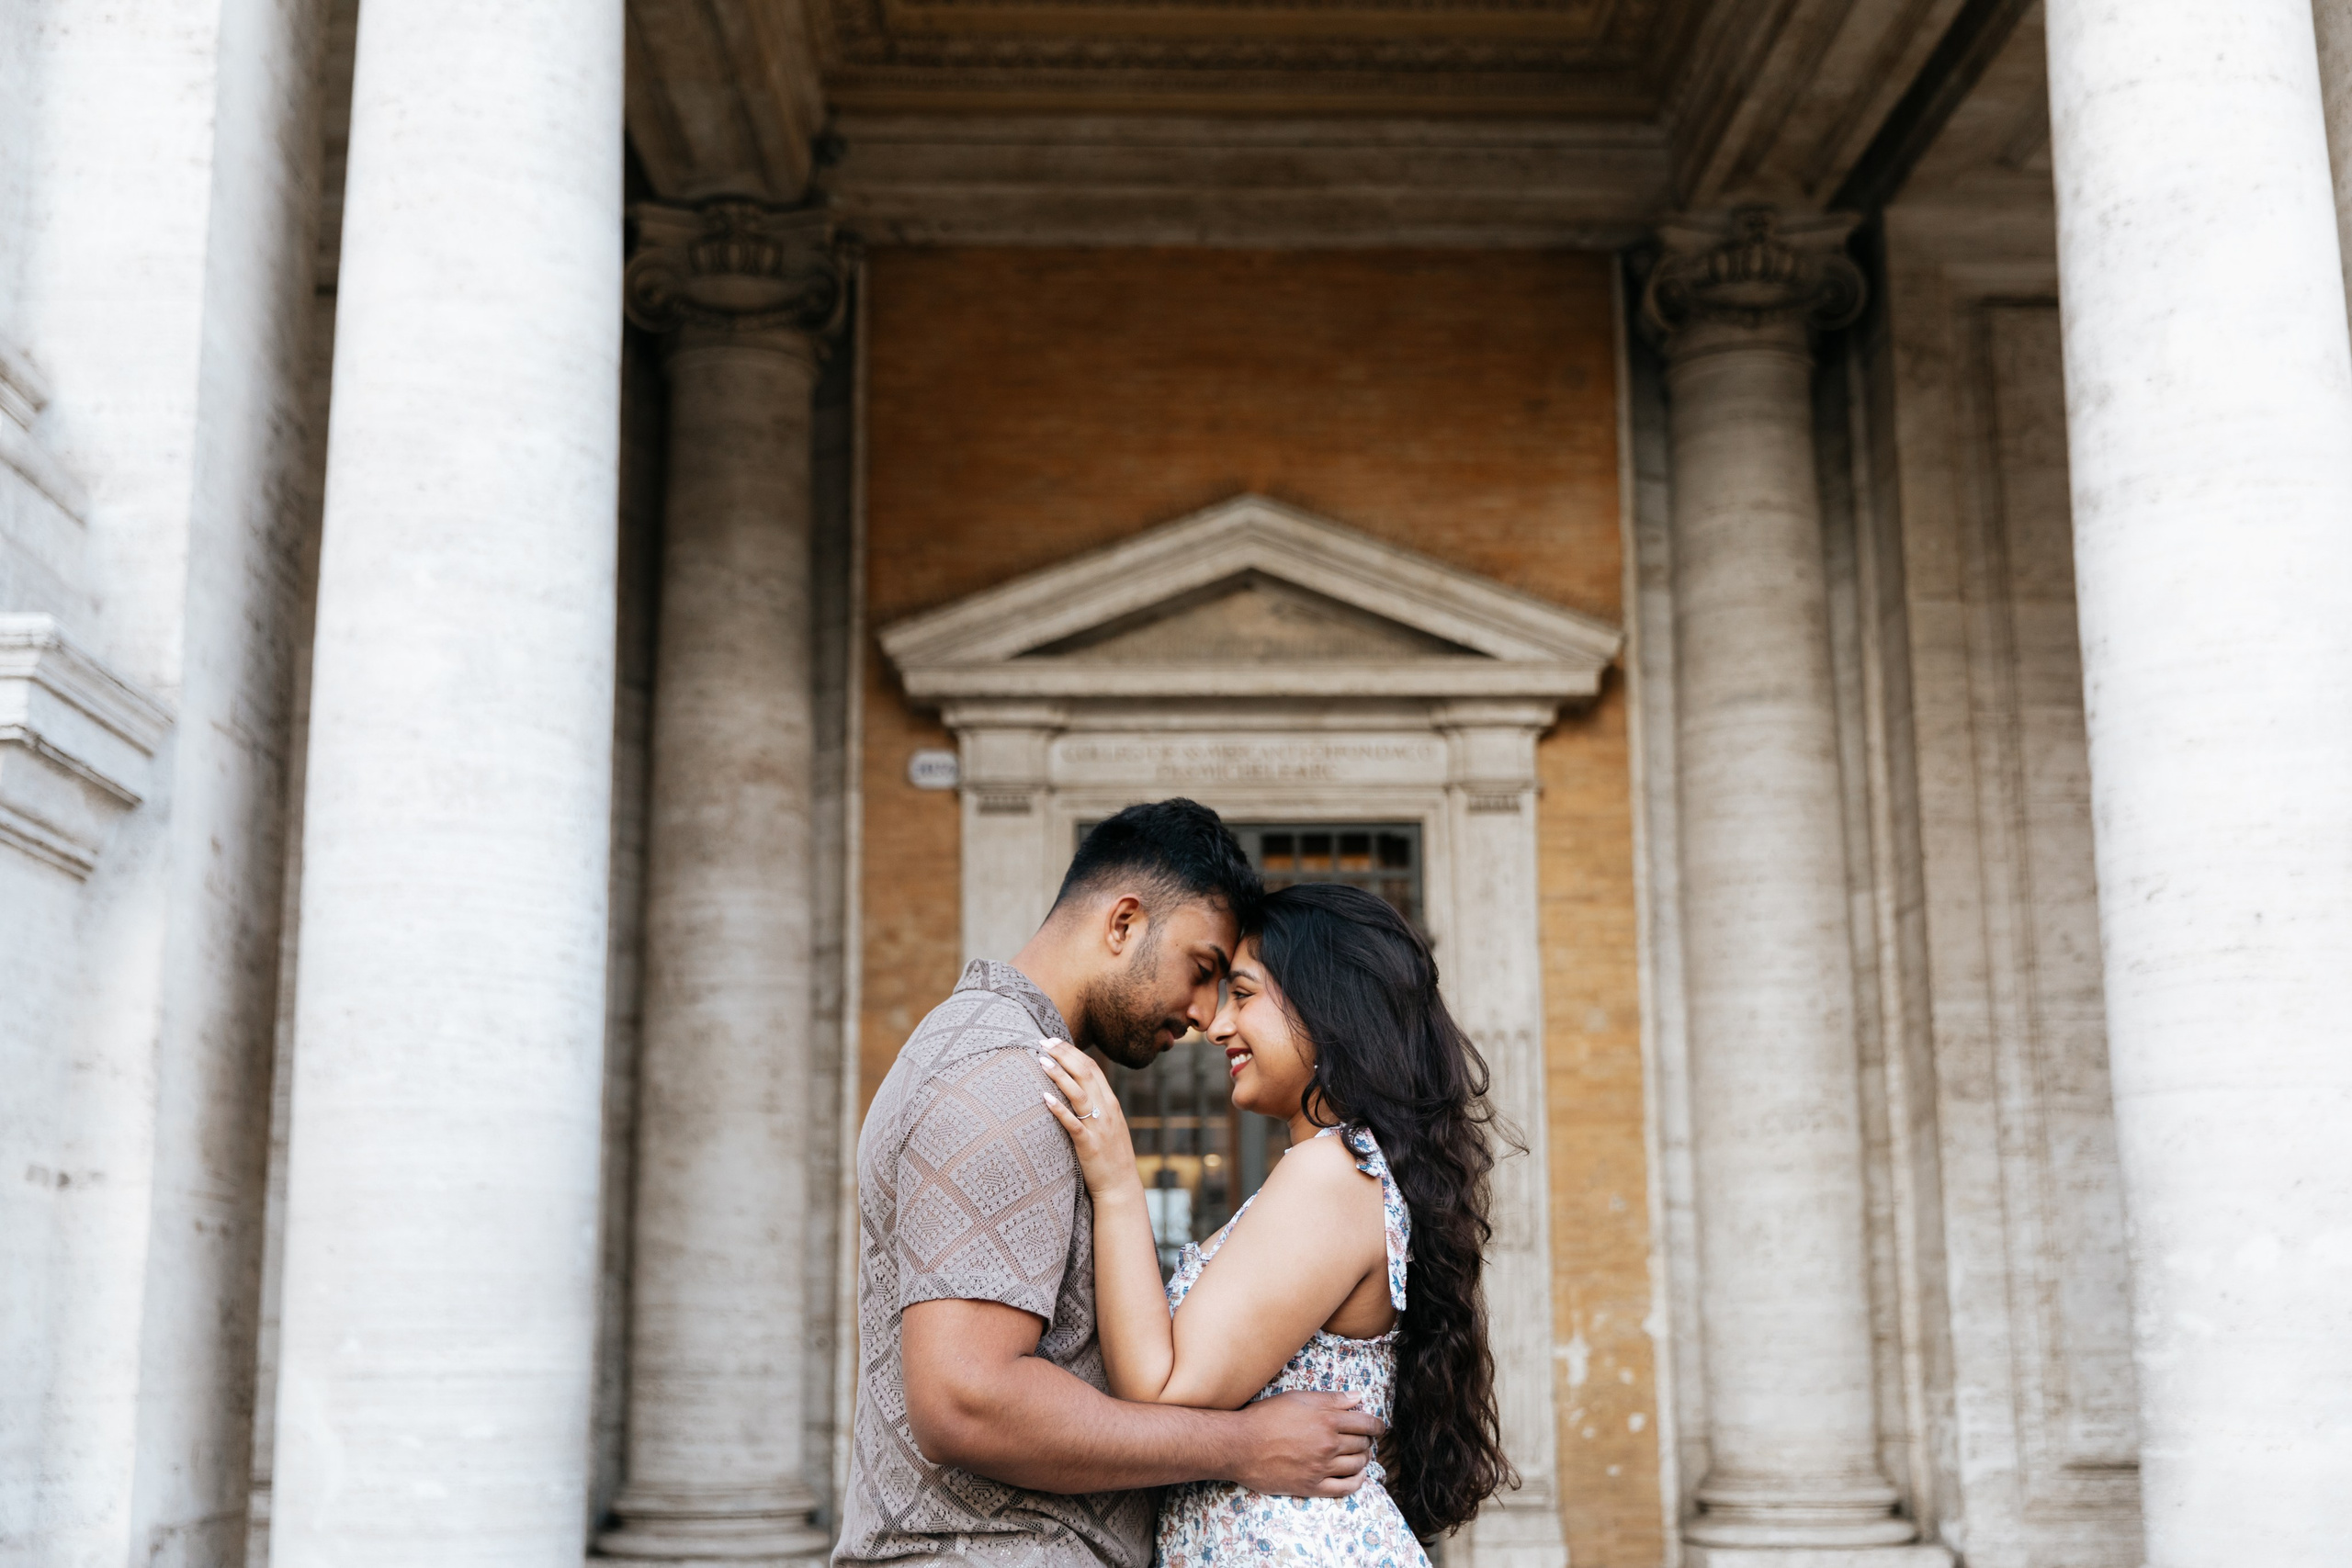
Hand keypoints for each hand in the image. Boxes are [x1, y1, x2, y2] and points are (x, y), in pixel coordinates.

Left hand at [1038, 1039, 1142, 1197]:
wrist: (1120, 1186)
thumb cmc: (1110, 1156)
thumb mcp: (1108, 1125)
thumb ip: (1096, 1106)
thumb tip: (1077, 1088)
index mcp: (1111, 1103)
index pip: (1092, 1068)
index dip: (1072, 1052)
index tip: (1054, 1040)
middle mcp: (1107, 1111)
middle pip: (1085, 1074)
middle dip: (1064, 1055)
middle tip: (1044, 1041)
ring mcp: (1099, 1127)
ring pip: (1079, 1093)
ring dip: (1059, 1075)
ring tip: (1041, 1060)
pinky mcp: (1088, 1144)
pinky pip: (1073, 1123)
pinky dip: (1059, 1109)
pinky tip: (1044, 1097)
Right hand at [1229, 1391, 1383, 1496]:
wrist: (1240, 1445)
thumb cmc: (1266, 1417)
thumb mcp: (1298, 1399)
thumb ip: (1331, 1399)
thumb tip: (1357, 1398)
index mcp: (1328, 1420)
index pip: (1366, 1423)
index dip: (1376, 1425)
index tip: (1378, 1426)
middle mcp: (1328, 1445)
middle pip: (1363, 1444)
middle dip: (1368, 1440)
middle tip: (1363, 1438)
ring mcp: (1321, 1467)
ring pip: (1357, 1465)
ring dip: (1364, 1459)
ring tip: (1360, 1454)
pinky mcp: (1312, 1486)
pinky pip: (1345, 1488)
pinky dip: (1357, 1481)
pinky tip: (1358, 1475)